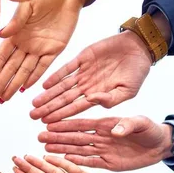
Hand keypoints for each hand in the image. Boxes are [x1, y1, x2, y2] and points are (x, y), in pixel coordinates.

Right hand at [0, 0, 87, 104]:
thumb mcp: (27, 4)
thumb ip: (15, 21)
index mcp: (16, 33)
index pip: (0, 56)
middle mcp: (25, 44)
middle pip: (10, 68)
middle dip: (0, 84)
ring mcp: (39, 48)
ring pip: (24, 71)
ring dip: (14, 85)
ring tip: (3, 98)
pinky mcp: (55, 49)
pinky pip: (43, 67)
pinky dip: (34, 78)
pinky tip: (24, 89)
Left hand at [30, 31, 151, 122]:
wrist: (140, 48)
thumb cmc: (137, 72)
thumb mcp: (128, 91)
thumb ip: (110, 99)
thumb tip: (92, 102)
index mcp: (97, 95)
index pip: (75, 108)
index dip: (61, 116)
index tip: (48, 124)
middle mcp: (87, 85)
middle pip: (64, 99)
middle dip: (49, 108)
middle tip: (33, 117)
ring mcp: (84, 72)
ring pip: (62, 85)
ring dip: (48, 94)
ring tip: (35, 104)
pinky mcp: (83, 57)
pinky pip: (66, 67)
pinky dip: (56, 75)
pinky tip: (44, 84)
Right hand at [38, 116, 173, 170]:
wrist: (161, 145)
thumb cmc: (151, 130)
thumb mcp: (142, 123)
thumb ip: (127, 124)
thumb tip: (114, 130)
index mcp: (107, 124)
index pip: (82, 124)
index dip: (66, 124)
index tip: (50, 123)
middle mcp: (101, 136)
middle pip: (75, 137)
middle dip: (57, 136)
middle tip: (40, 136)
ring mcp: (103, 150)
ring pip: (78, 150)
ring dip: (62, 149)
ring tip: (45, 148)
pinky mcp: (109, 163)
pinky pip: (90, 162)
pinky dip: (77, 162)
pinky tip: (63, 161)